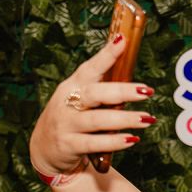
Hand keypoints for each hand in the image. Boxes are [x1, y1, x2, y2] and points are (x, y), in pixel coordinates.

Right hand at [28, 35, 154, 175]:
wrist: (44, 149)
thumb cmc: (71, 119)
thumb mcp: (80, 100)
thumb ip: (102, 90)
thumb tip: (134, 82)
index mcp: (72, 86)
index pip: (90, 68)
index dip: (106, 55)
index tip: (123, 41)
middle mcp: (67, 102)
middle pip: (95, 93)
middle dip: (122, 91)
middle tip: (146, 91)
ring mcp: (66, 124)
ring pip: (97, 120)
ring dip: (125, 119)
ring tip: (146, 119)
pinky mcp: (69, 144)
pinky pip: (94, 143)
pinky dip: (114, 141)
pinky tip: (132, 139)